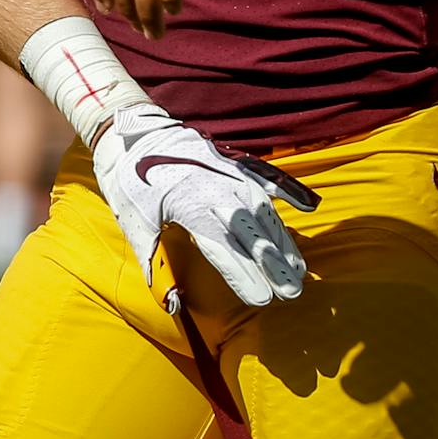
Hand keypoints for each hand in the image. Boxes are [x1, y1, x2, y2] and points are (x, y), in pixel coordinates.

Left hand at [92, 103, 317, 310]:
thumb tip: (172, 305)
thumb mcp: (131, 221)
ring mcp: (228, 173)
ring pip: (263, 211)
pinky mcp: (233, 162)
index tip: (263, 299)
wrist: (131, 132)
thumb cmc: (129, 181)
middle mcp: (216, 190)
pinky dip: (287, 192)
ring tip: (297, 269)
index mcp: (189, 206)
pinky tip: (308, 207)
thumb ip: (153, 262)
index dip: (244, 275)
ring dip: (282, 240)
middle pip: (251, 233)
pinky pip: (266, 178)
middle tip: (292, 292)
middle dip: (273, 264)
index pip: (223, 248)